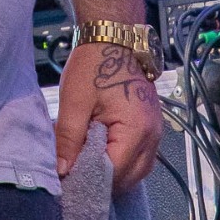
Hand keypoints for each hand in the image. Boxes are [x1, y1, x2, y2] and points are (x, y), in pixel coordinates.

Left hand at [55, 42, 161, 193]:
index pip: (115, 173)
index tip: (69, 182)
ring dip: (115, 175)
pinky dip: (123, 162)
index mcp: (136, 130)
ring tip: (87, 168)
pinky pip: (141, 157)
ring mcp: (156, 132)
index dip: (91, 181)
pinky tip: (103, 157)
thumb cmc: (94, 65)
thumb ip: (69, 138)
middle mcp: (153, 136)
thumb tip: (63, 171)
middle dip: (103, 182)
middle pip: (130, 177)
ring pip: (138, 170)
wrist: (114, 37)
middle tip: (76, 177)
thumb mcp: (75, 102)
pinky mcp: (151, 127)